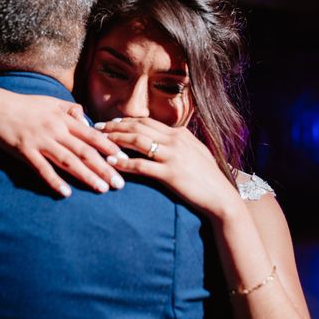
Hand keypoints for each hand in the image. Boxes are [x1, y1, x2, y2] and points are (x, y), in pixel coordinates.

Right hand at [0, 87, 125, 196]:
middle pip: (85, 151)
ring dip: (86, 176)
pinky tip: (66, 193)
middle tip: (120, 183)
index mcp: (63, 119)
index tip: (124, 159)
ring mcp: (40, 141)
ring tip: (101, 189)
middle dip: (105, 168)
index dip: (110, 148)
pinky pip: (42, 169)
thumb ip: (69, 109)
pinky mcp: (24, 151)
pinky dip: (54, 181)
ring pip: (68, 161)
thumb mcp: (50, 101)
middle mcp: (56, 130)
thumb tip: (85, 116)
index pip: (92, 135)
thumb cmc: (23, 105)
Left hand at [96, 117, 239, 218]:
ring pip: (137, 142)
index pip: (147, 122)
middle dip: (115, 126)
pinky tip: (111, 163)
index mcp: (180, 134)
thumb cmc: (208, 178)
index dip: (127, 121)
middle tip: (97, 127)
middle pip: (138, 128)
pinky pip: (141, 166)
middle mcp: (175, 141)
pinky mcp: (170, 174)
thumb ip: (179, 143)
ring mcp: (172, 156)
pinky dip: (124, 163)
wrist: (221, 197)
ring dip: (115, 140)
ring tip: (99, 141)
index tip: (111, 122)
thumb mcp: (196, 153)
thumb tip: (165, 137)